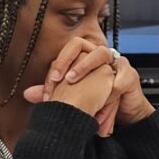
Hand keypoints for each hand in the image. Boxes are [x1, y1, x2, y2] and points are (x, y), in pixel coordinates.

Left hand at [24, 38, 147, 136]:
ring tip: (79, 88)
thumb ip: (54, 93)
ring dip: (89, 71)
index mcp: (84, 57)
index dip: (58, 64)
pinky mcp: (130, 76)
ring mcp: (116, 63)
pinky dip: (110, 92)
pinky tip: (102, 104)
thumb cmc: (98, 100)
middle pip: (83, 44)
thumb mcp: (74, 97)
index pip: (68, 50)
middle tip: (65, 79)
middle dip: (72, 61)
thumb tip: (28, 94)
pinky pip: (119, 79)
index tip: (51, 81)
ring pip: (102, 55)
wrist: (123, 114)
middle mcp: (99, 56)